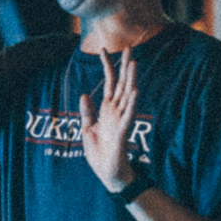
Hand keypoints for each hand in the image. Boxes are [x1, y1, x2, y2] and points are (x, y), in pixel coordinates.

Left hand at [79, 48, 138, 191]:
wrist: (107, 173)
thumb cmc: (99, 153)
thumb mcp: (87, 129)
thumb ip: (87, 112)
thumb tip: (85, 94)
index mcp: (107, 109)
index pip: (109, 83)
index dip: (107, 66)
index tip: (104, 49)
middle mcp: (116, 111)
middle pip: (122, 84)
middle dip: (125, 66)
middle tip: (129, 48)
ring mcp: (121, 120)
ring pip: (128, 95)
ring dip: (131, 80)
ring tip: (134, 63)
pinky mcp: (124, 131)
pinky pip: (129, 115)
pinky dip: (132, 104)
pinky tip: (135, 92)